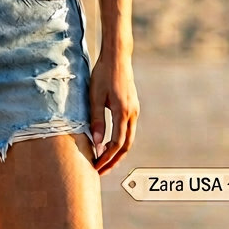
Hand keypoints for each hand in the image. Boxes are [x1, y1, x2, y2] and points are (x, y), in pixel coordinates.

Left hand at [88, 54, 138, 174]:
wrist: (117, 57)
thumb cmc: (103, 74)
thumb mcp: (95, 97)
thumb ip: (96, 120)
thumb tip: (97, 144)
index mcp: (123, 111)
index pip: (117, 143)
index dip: (107, 157)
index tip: (96, 166)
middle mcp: (132, 113)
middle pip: (126, 145)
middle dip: (113, 160)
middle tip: (100, 171)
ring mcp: (134, 110)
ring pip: (129, 138)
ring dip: (117, 152)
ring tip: (104, 161)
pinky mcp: (132, 107)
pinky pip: (128, 129)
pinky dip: (120, 141)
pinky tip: (109, 145)